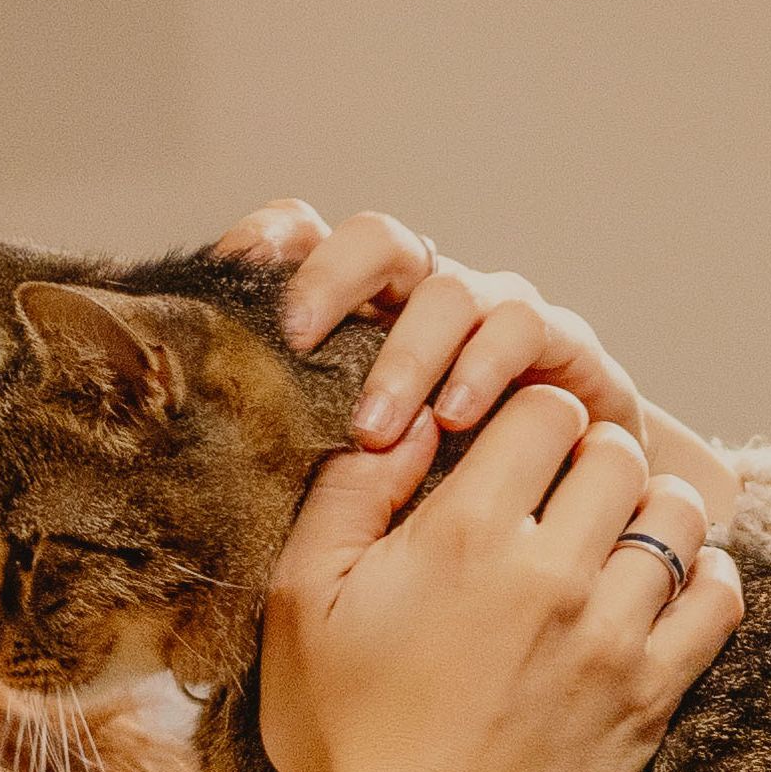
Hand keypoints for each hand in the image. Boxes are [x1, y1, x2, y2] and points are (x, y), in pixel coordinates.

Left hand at [216, 201, 741, 546]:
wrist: (568, 533)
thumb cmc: (443, 513)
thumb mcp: (354, 483)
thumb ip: (298, 449)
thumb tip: (203, 455)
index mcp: (367, 317)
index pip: (312, 239)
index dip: (274, 238)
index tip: (237, 266)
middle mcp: (429, 302)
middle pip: (381, 242)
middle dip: (333, 279)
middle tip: (295, 340)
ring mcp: (497, 315)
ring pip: (448, 290)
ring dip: (407, 357)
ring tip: (375, 429)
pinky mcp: (564, 344)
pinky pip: (522, 326)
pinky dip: (485, 367)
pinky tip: (456, 418)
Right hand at [259, 383, 741, 771]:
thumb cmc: (342, 732)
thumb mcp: (301, 599)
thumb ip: (352, 491)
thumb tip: (412, 419)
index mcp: (463, 536)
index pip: (546, 410)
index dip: (527, 420)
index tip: (510, 455)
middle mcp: (550, 575)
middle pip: (619, 453)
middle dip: (589, 458)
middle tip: (560, 495)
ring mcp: (612, 636)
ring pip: (678, 517)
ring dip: (647, 513)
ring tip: (611, 539)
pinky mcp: (652, 694)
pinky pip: (720, 599)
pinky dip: (704, 578)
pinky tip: (661, 588)